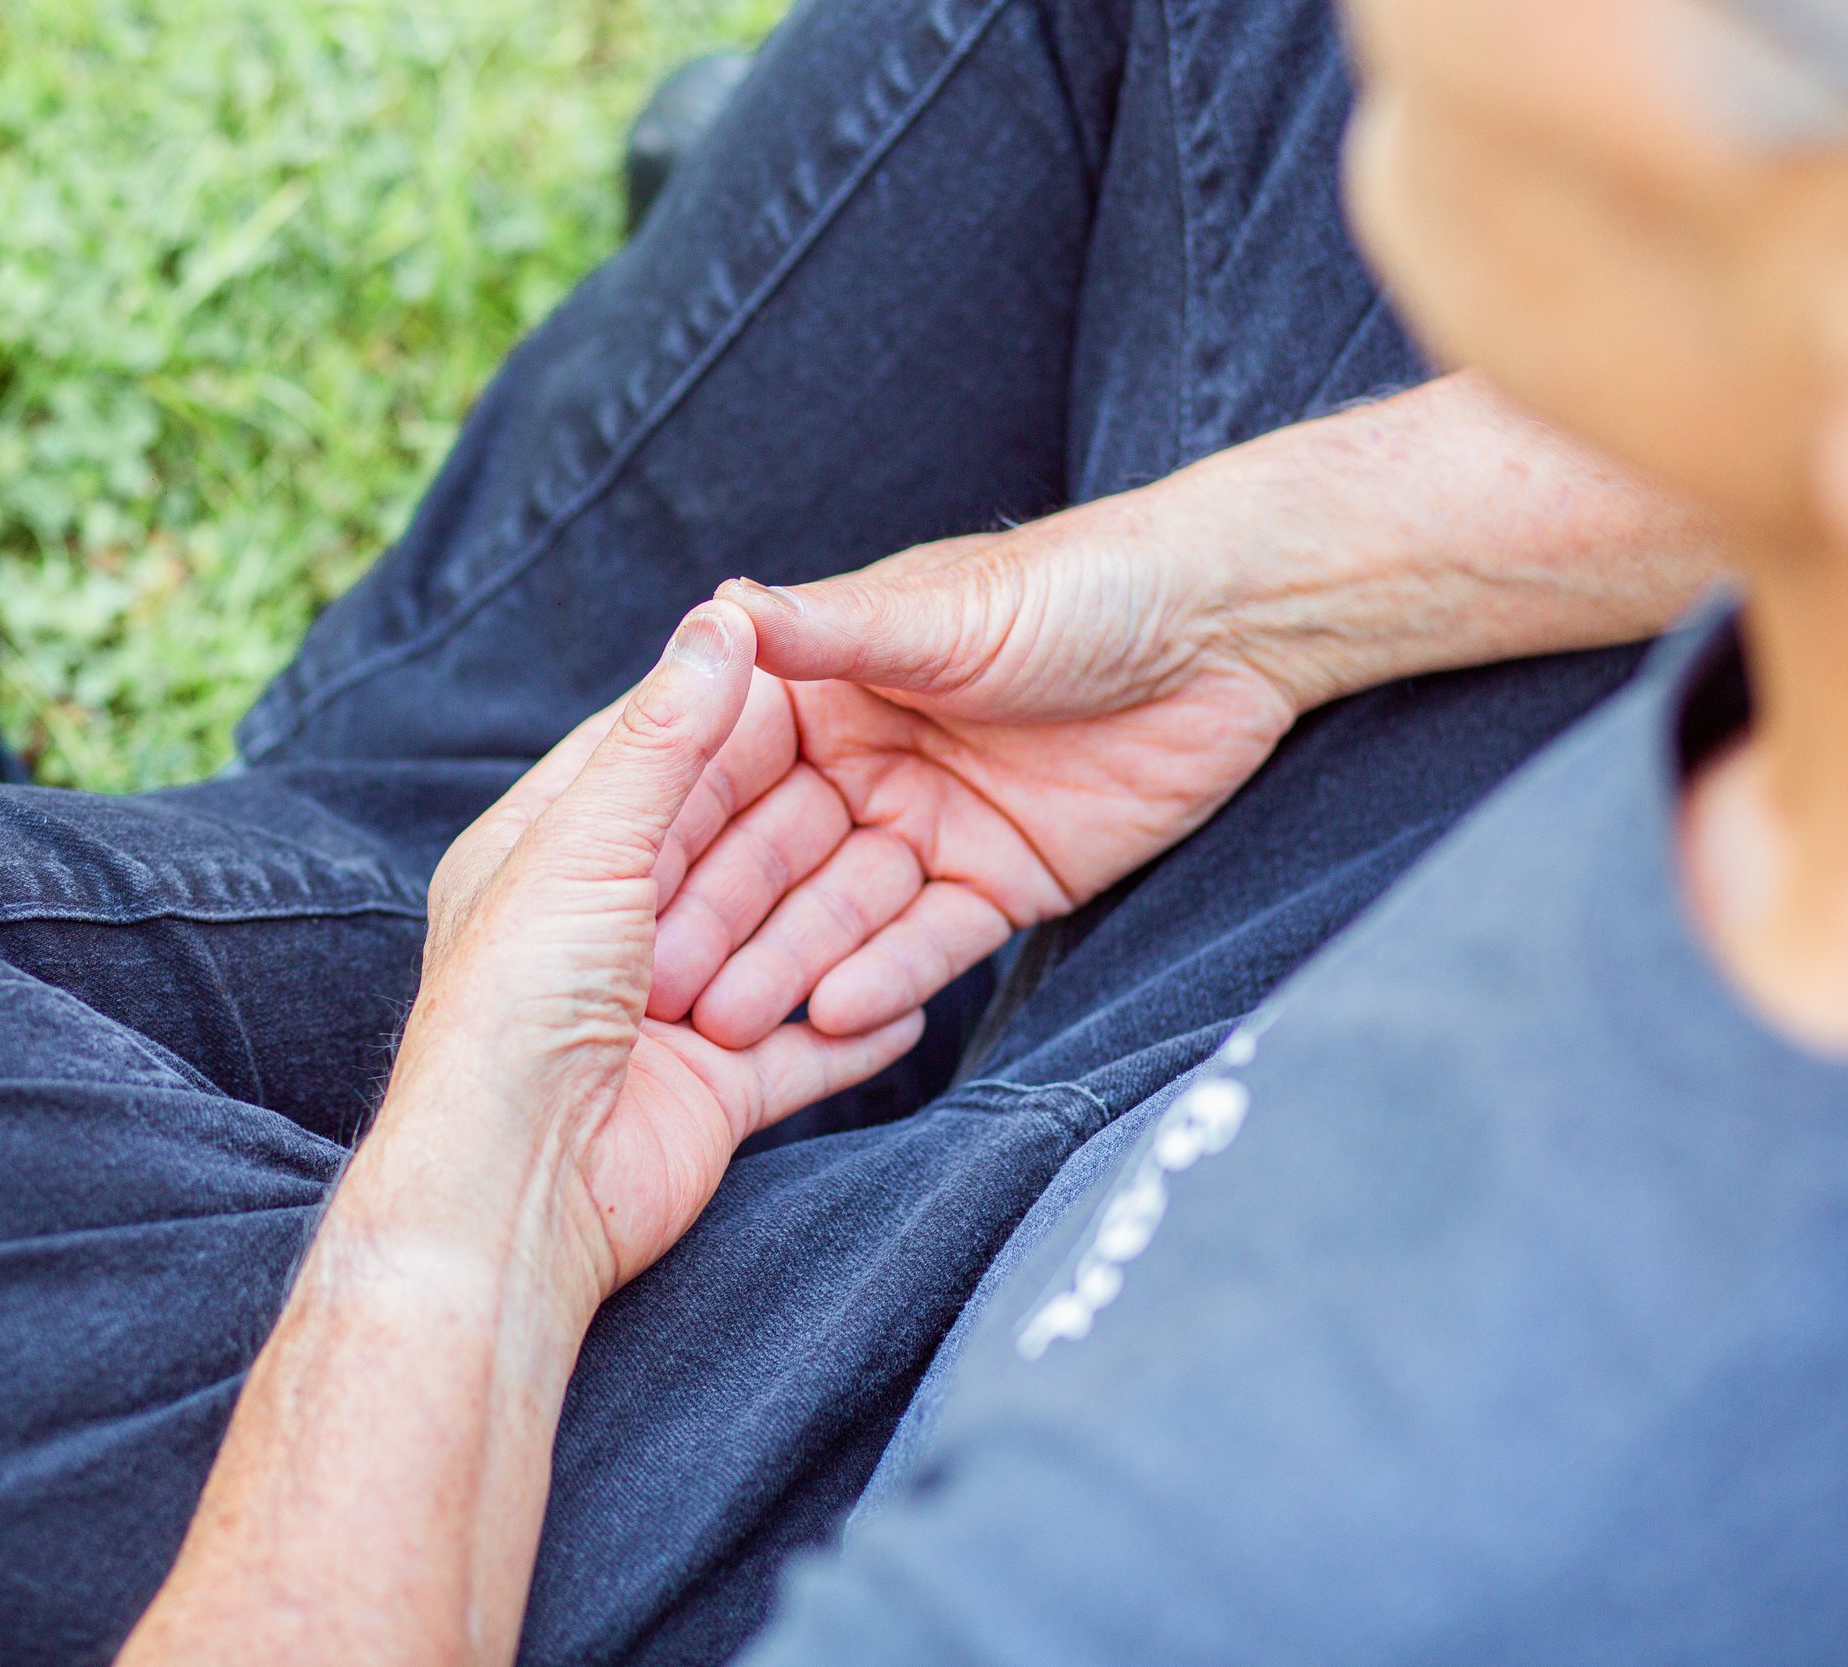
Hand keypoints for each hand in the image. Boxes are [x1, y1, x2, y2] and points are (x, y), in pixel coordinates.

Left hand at [380, 599, 923, 1300]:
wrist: (516, 1190)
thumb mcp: (589, 848)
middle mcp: (602, 929)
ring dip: (838, 929)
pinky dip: (853, 1030)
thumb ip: (667, 739)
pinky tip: (912, 1004)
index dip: (729, 713)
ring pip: (774, 949)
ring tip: (922, 876)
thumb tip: (724, 614)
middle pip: (726, 855)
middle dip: (805, 826)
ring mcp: (662, 1015)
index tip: (822, 670)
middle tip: (905, 768)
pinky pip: (800, 1051)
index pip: (652, 759)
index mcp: (548, 852)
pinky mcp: (709, 1092)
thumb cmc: (516, 1008)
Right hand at [648, 376, 1722, 1049]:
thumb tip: (717, 612)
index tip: (616, 894)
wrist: (1232, 624)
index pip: (730, 772)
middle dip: (722, 923)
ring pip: (844, 911)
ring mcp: (931, 828)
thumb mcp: (943, 609)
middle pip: (777, 857)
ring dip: (789, 965)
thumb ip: (830, 629)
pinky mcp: (1004, 882)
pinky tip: (834, 1015)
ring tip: (732, 1024)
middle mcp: (864, 765)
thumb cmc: (1079, 583)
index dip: (678, 834)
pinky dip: (889, 976)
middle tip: (664, 994)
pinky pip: (934, 941)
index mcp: (826, 691)